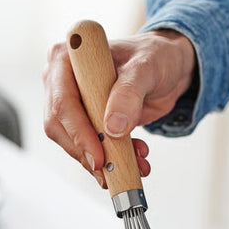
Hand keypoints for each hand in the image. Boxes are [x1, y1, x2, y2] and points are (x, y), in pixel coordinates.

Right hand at [43, 29, 195, 186]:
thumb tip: (112, 127)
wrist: (168, 70)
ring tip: (136, 163)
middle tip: (113, 171)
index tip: (99, 157)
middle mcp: (63, 81)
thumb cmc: (154, 57)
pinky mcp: (85, 122)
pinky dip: (112, 160)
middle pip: (60, 128)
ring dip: (103, 160)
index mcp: (67, 59)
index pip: (62, 103)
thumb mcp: (146, 69)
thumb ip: (129, 94)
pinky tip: (135, 161)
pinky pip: (90, 148)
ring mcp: (73, 103)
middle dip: (88, 153)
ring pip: (73, 143)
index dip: (78, 133)